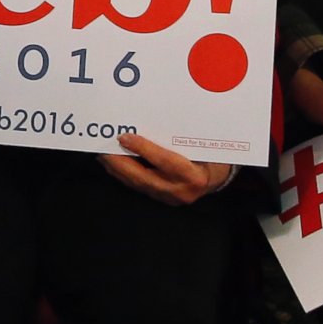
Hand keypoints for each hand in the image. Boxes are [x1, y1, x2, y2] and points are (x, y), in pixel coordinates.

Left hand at [100, 132, 236, 204]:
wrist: (218, 179)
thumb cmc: (211, 157)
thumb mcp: (200, 145)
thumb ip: (179, 139)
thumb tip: (150, 123)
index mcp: (193, 175)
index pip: (164, 161)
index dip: (142, 148)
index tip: (124, 137)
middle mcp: (180, 190)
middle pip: (143, 177)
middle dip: (120, 163)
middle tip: (104, 149)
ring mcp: (170, 198)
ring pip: (138, 184)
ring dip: (118, 169)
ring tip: (104, 155)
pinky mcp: (161, 200)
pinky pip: (139, 187)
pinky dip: (125, 175)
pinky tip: (114, 165)